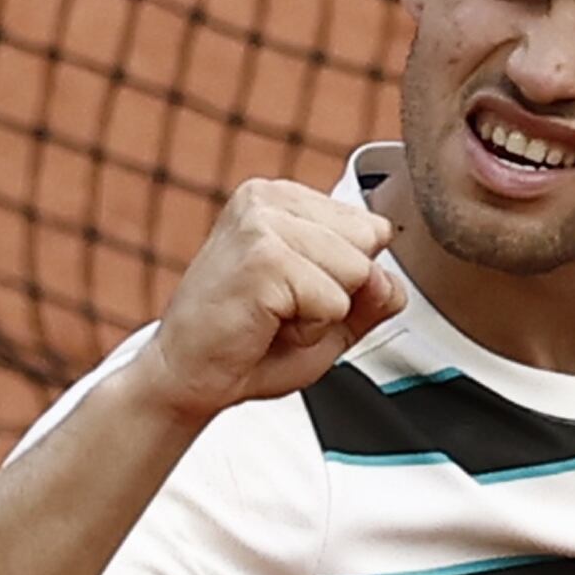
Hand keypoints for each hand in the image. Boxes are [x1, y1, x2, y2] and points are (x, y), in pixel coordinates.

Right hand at [135, 178, 404, 422]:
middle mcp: (268, 198)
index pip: (372, 227)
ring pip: (357, 272)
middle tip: (280, 309)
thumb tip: (389, 280)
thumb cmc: (247, 345)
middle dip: (338, 292)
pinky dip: (308, 330)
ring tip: (271, 317)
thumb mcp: (329, 316)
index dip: (346, 278)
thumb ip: (372, 294)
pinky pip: (334, 301)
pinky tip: (264, 326)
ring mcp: (263, 223)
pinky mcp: (263, 256)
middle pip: (370, 244)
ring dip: (322, 314)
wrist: (185, 377)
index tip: (291, 293)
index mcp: (281, 198)